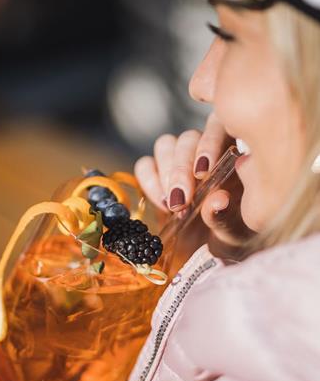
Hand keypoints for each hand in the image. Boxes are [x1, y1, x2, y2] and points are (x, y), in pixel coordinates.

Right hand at [135, 113, 253, 258]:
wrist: (211, 251)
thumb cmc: (231, 236)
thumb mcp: (236, 232)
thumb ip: (227, 216)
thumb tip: (218, 200)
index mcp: (233, 152)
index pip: (219, 128)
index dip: (208, 143)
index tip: (202, 173)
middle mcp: (205, 149)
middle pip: (188, 138)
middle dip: (182, 169)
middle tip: (183, 200)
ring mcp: (179, 160)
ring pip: (165, 145)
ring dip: (166, 174)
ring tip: (174, 205)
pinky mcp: (156, 174)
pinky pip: (145, 164)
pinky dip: (149, 182)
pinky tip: (163, 203)